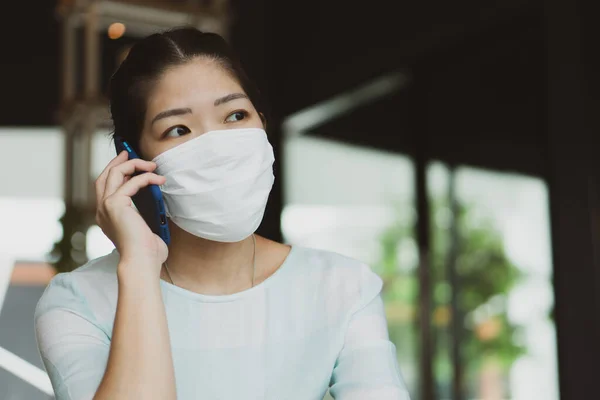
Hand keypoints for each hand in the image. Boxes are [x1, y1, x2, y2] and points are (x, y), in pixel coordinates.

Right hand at [95, 151, 167, 274]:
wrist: (142, 262)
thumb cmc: (147, 251)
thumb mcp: (145, 227)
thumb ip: (144, 213)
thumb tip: (156, 198)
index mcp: (107, 216)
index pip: (105, 187)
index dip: (115, 172)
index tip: (127, 162)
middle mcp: (102, 210)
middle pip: (105, 176)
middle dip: (118, 162)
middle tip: (131, 153)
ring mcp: (106, 206)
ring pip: (115, 173)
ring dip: (134, 165)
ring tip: (152, 165)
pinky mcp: (115, 204)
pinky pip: (131, 182)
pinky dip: (146, 177)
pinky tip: (158, 179)